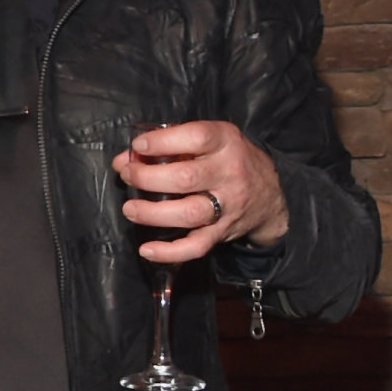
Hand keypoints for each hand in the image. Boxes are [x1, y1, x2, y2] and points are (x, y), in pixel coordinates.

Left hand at [113, 120, 288, 264]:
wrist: (270, 194)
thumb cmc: (228, 160)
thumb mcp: (209, 140)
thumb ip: (168, 144)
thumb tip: (122, 159)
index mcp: (225, 142)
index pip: (196, 138)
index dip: (163, 142)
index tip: (138, 146)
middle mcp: (229, 173)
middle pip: (185, 178)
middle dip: (147, 178)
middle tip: (128, 175)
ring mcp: (228, 205)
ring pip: (189, 213)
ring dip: (152, 213)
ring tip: (130, 209)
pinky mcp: (222, 232)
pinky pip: (196, 246)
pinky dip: (170, 252)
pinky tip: (147, 250)